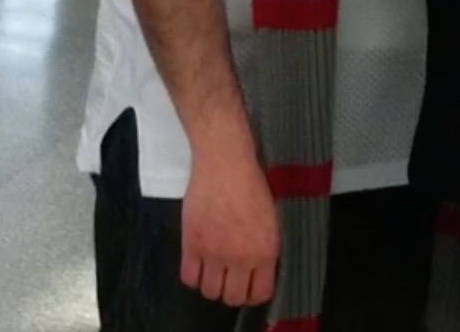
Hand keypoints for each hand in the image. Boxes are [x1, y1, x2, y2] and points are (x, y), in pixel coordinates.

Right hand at [180, 148, 278, 306]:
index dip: (253, 293)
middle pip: (232, 298)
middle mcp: (240, 257)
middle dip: (231, 292)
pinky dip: (193, 275)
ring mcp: (213, 252)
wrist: (225, 162)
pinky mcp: (191, 243)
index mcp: (265, 251)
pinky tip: (198, 263)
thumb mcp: (270, 219)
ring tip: (213, 270)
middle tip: (230, 279)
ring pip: (209, 291)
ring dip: (211, 284)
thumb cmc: (252, 183)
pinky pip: (188, 277)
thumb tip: (256, 268)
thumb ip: (263, 248)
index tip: (249, 285)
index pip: (259, 293)